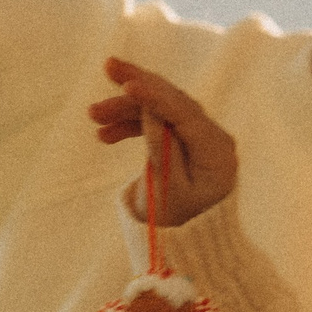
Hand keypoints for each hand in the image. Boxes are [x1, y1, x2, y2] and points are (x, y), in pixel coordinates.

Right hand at [87, 58, 237, 227]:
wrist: (185, 244)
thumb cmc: (178, 224)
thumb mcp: (166, 191)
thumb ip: (161, 149)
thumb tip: (150, 108)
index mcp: (217, 154)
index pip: (187, 115)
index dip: (156, 97)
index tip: (128, 84)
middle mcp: (213, 139)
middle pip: (175, 102)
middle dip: (138, 86)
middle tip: (108, 66)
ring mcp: (199, 138)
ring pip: (162, 110)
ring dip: (127, 109)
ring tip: (93, 115)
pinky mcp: (184, 141)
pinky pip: (157, 123)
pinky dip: (132, 124)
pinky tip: (105, 133)